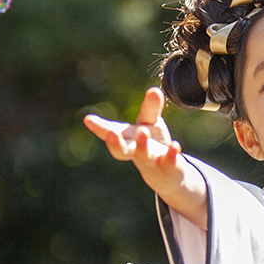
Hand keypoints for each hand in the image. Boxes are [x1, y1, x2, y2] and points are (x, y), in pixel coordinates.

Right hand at [83, 87, 206, 228]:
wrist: (165, 174)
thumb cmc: (152, 142)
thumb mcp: (150, 122)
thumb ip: (151, 107)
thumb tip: (154, 89)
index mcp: (127, 138)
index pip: (109, 133)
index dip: (98, 127)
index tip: (88, 119)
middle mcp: (135, 151)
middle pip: (122, 150)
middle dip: (115, 143)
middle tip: (111, 134)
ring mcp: (151, 160)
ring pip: (144, 156)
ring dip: (141, 145)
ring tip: (143, 132)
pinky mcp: (168, 167)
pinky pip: (169, 162)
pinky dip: (171, 155)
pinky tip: (175, 146)